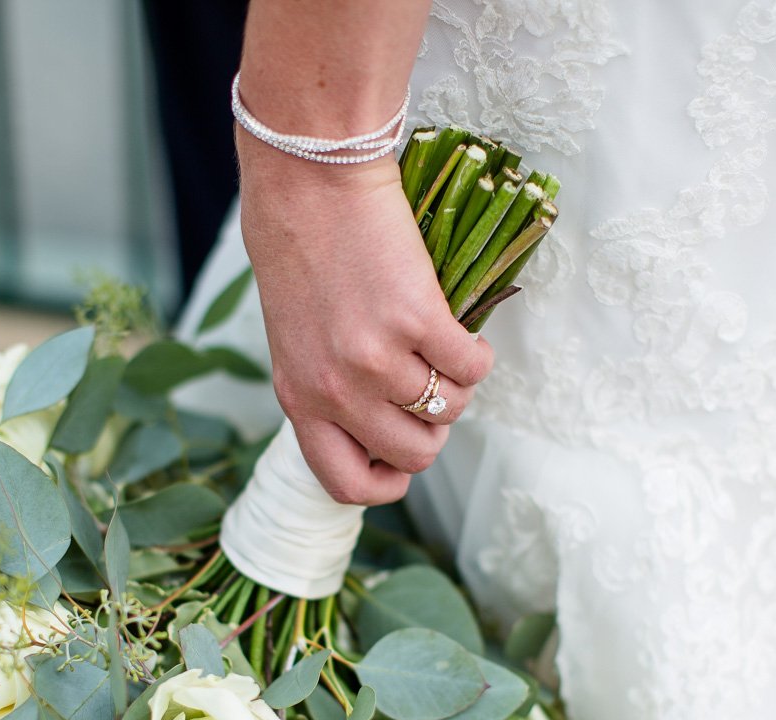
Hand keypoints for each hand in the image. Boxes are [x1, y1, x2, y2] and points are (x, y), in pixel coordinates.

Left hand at [238, 136, 493, 505]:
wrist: (309, 179)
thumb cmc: (299, 248)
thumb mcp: (296, 335)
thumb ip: (328, 384)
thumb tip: (383, 420)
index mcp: (298, 397)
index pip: (345, 483)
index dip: (385, 483)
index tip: (400, 459)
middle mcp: (335, 389)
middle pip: (413, 453)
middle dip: (434, 430)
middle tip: (433, 390)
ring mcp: (377, 358)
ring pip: (449, 410)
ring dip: (459, 387)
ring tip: (447, 352)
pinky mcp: (417, 319)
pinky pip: (473, 366)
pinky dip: (479, 355)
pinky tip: (465, 331)